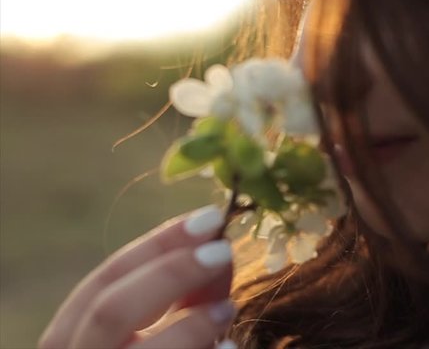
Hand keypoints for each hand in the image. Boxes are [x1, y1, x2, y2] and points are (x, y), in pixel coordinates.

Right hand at [39, 205, 236, 348]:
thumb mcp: (162, 327)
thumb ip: (186, 294)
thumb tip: (219, 246)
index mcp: (73, 336)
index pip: (105, 279)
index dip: (158, 245)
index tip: (209, 218)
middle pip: (110, 309)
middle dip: (169, 273)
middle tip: (223, 250)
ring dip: (188, 326)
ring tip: (228, 310)